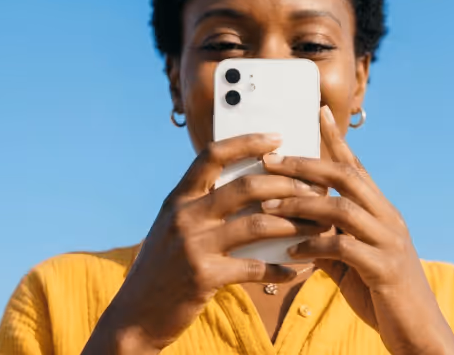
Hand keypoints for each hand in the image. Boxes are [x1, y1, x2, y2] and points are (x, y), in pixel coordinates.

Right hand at [83, 133, 328, 354]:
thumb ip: (202, 205)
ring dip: (294, 225)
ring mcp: (193, 246)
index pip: (213, 155)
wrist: (135, 315)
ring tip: (318, 225)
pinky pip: (254, 268)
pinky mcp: (204, 277)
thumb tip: (253, 187)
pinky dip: (281, 268)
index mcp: (179, 198)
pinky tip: (298, 268)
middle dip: (286, 185)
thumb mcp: (174, 227)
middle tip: (313, 188)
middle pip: (245, 187)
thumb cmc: (163, 267)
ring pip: (257, 225)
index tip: (278, 137)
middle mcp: (184, 216)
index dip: (247, 142)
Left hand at [260, 107, 453, 354]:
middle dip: (307, 165)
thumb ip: (331, 239)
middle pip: (346, 177)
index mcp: (382, 212)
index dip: (336, 139)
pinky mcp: (384, 269)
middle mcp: (388, 218)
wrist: (419, 331)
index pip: (357, 166)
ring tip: (271, 206)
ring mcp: (389, 242)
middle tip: (273, 161)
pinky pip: (344, 248)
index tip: (317, 112)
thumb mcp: (354, 260)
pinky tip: (293, 252)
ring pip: (342, 208)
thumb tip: (297, 229)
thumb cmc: (383, 293)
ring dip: (303, 205)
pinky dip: (314, 246)